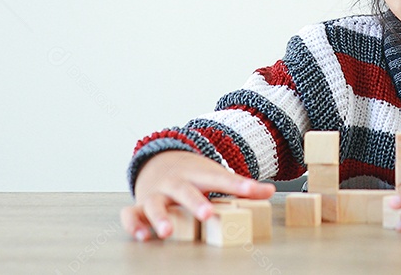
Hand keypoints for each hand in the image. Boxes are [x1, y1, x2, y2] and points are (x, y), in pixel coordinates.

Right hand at [120, 150, 274, 241]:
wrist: (159, 162)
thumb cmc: (193, 174)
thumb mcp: (215, 174)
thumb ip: (240, 185)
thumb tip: (269, 191)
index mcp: (197, 173)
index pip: (219, 177)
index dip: (237, 184)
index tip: (253, 189)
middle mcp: (175, 183)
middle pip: (184, 190)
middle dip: (195, 202)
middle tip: (206, 214)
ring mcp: (155, 194)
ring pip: (155, 204)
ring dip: (160, 217)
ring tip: (168, 232)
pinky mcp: (140, 206)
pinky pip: (131, 215)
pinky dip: (134, 225)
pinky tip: (143, 237)